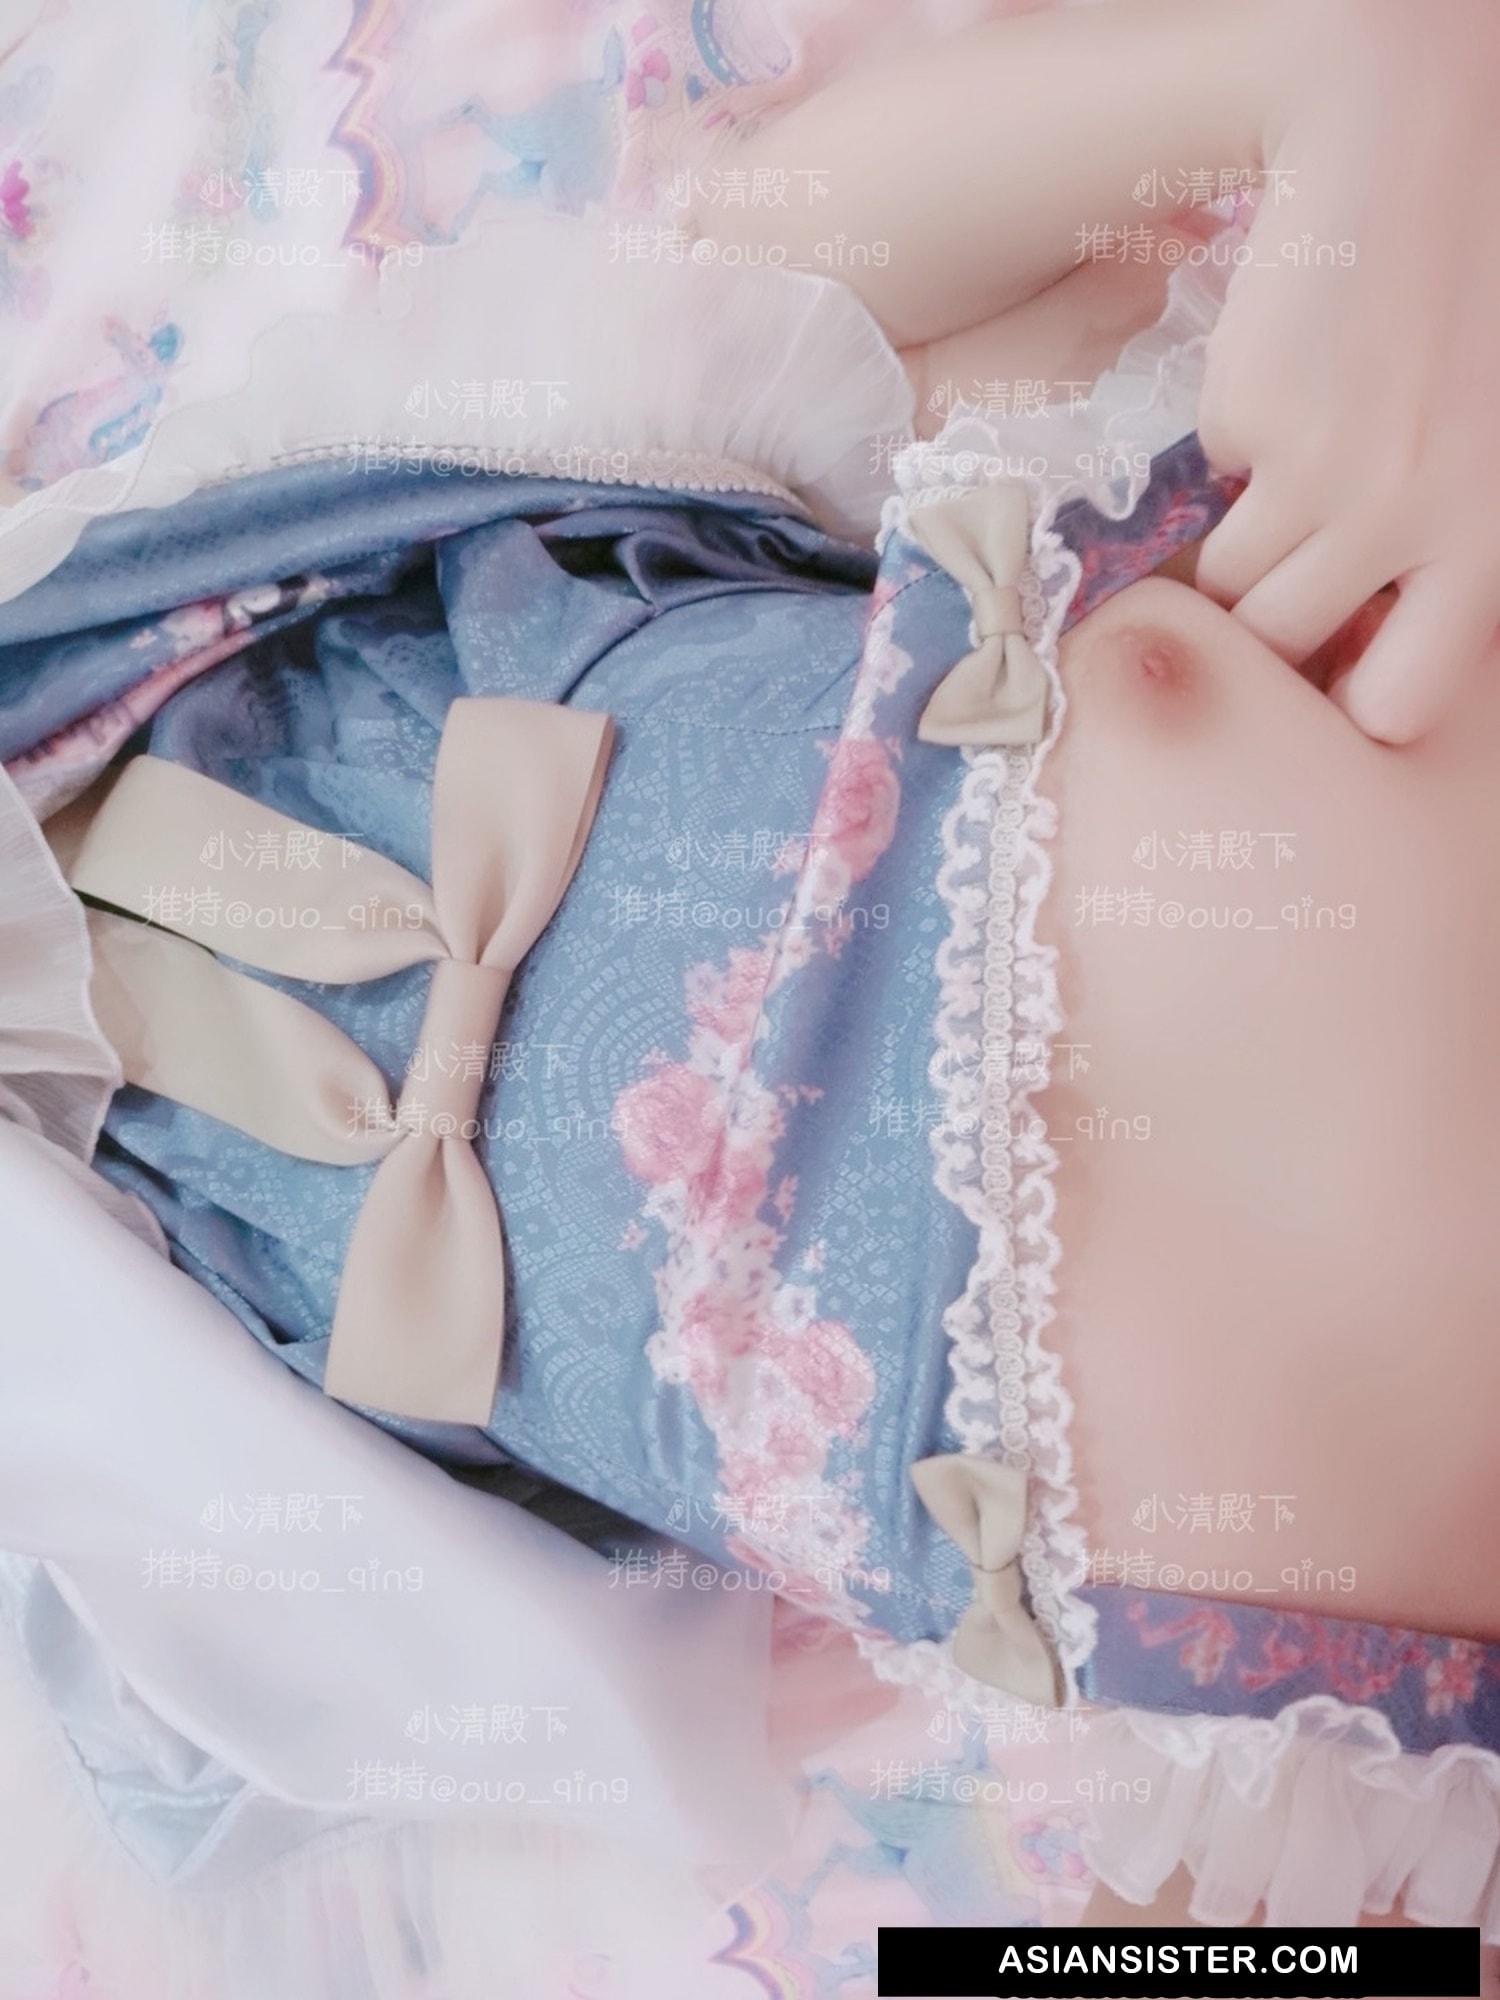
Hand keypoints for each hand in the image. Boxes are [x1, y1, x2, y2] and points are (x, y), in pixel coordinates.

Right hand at [1195, 0, 1499, 743]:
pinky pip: (1211, 485)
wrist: (1426, 139)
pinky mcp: (1249, 418)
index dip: (1355, 699)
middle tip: (1285, 583)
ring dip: (1240, 550)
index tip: (1341, 669)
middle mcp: (1410, 521)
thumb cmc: (1482, 304)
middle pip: (1285, 651)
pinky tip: (1291, 379)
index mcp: (1492, 537)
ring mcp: (1322, 473)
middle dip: (1271, 630)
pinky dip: (1236, 451)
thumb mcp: (1493, 454)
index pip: (1397, 704)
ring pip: (1229, 588)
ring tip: (1290, 475)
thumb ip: (1451, 549)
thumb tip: (1362, 647)